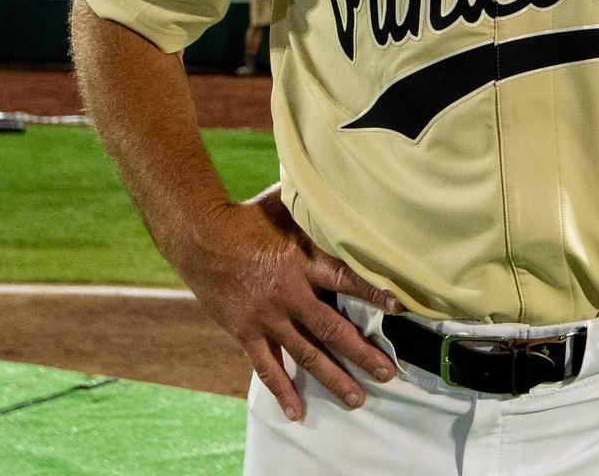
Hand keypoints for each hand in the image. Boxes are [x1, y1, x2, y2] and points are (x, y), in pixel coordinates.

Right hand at [170, 191, 402, 421]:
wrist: (198, 237)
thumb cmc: (244, 217)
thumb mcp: (282, 207)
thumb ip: (311, 208)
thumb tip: (338, 186)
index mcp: (300, 262)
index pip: (344, 279)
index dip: (373, 292)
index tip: (399, 307)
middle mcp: (288, 294)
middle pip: (332, 329)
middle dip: (362, 353)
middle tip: (388, 373)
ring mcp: (267, 318)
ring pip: (306, 355)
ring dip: (333, 378)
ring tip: (357, 399)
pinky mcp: (246, 332)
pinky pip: (267, 367)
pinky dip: (282, 390)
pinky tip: (297, 411)